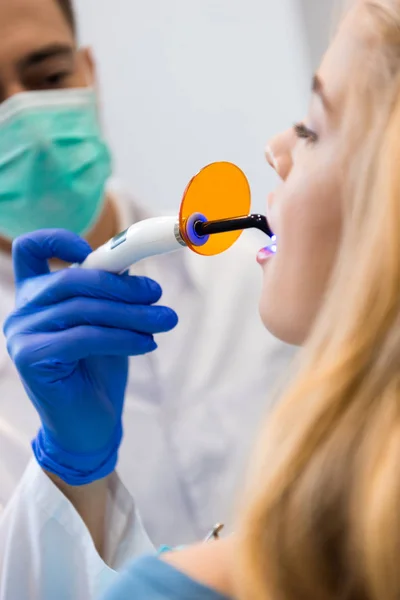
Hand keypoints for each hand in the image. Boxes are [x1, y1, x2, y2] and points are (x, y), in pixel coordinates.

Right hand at [4, 229, 177, 484]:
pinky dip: (122, 337)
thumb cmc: (99, 370)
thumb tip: (132, 267)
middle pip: (71, 279)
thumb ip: (111, 293)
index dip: (61, 239)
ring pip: (83, 309)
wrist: (89, 424)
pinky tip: (148, 344)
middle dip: (122, 286)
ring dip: (132, 314)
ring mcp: (21, 334)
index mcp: (35, 294)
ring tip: (166, 321)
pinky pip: (84, 337)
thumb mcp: (108, 322)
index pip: (31, 249)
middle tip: (158, 295)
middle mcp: (22, 310)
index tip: (101, 253)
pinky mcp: (30, 358)